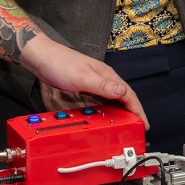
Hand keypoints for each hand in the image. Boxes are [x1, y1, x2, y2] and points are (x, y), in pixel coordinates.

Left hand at [20, 38, 146, 124]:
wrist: (40, 57)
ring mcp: (93, 84)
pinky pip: (99, 101)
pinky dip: (105, 110)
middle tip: (137, 127)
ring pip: (111, 100)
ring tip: (125, 125)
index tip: (144, 123)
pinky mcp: (84, 88)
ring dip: (120, 112)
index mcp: (107, 75)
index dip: (137, 110)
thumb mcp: (83, 77)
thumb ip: (103, 86)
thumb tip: (123, 92)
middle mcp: (102, 79)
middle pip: (122, 98)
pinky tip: (104, 116)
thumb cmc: (60, 63)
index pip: (128, 94)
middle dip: (132, 112)